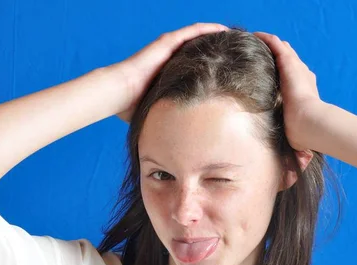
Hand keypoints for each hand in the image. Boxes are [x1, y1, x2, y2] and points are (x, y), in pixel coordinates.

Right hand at [113, 23, 228, 121]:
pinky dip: (207, 29)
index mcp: (169, 73)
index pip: (195, 67)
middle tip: (237, 54)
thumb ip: (170, 120)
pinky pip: (192, 32)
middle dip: (217, 51)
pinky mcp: (167, 42)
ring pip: (197, 37)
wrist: (119, 93)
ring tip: (234, 38)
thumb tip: (182, 142)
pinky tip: (223, 30)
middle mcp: (170, 58)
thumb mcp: (158, 112)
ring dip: (215, 36)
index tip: (228, 73)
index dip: (210, 67)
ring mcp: (168, 48)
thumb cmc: (132, 107)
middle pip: (199, 50)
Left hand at [253, 32, 326, 161]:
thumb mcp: (298, 145)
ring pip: (283, 52)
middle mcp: (304, 79)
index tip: (273, 81)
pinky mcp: (290, 64)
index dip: (285, 80)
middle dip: (278, 60)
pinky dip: (266, 40)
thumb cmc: (308, 136)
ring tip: (254, 44)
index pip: (295, 83)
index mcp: (306, 95)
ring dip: (272, 48)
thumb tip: (292, 178)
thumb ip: (294, 155)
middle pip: (289, 63)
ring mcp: (298, 70)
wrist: (314, 124)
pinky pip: (276, 45)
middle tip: (261, 58)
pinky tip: (254, 36)